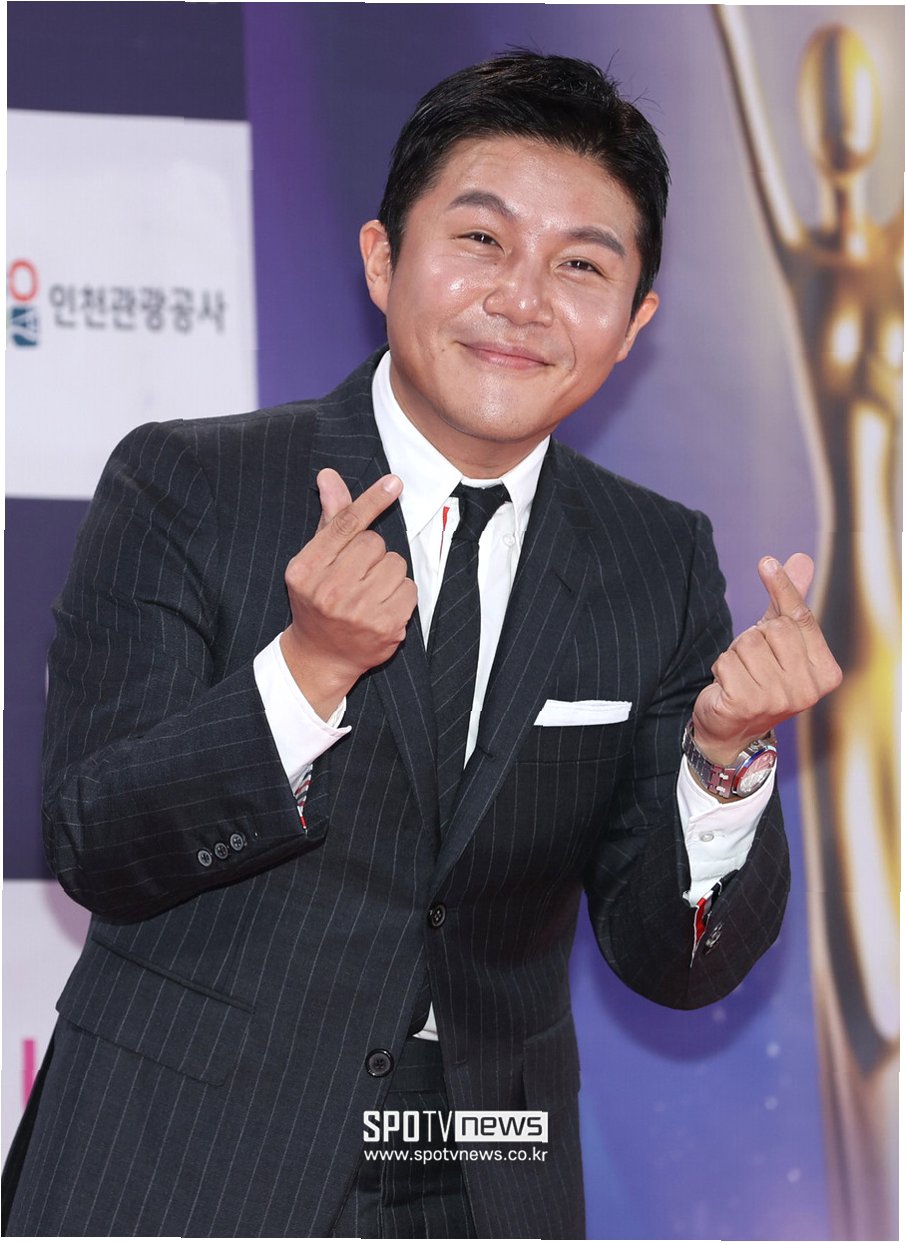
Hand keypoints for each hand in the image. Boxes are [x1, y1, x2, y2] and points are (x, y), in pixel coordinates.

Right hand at [280, 469, 417, 717]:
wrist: (320, 657)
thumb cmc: (318, 601)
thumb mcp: (314, 561)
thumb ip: (329, 520)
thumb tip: (329, 476)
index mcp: (306, 569)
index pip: (346, 526)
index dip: (371, 501)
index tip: (394, 482)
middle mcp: (328, 591)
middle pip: (375, 544)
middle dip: (373, 555)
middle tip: (358, 576)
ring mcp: (357, 612)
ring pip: (396, 565)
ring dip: (389, 574)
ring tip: (370, 593)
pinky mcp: (384, 628)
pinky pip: (410, 589)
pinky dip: (402, 595)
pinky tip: (383, 607)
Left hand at [692, 553, 841, 764]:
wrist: (732, 731)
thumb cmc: (759, 680)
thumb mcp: (779, 641)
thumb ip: (790, 604)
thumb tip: (800, 559)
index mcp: (825, 673)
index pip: (800, 619)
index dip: (783, 589)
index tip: (767, 562)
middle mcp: (807, 689)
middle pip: (772, 629)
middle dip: (753, 637)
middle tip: (754, 662)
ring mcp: (777, 699)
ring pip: (746, 644)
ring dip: (735, 655)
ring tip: (741, 676)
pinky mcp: (745, 703)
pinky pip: (725, 661)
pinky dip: (721, 669)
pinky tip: (727, 688)